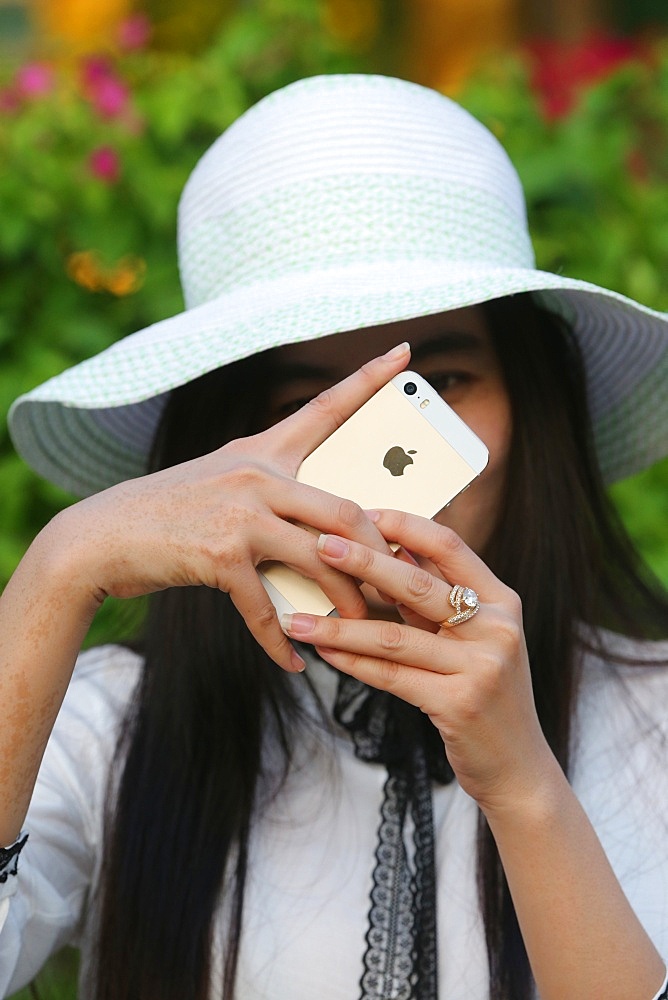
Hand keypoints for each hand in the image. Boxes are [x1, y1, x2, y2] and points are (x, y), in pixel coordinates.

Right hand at [51, 344, 411, 671]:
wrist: (101, 537)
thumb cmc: (171, 514)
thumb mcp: (225, 486)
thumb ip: (276, 501)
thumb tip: (328, 544)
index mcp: (262, 451)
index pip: (325, 406)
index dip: (369, 377)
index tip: (405, 351)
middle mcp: (257, 475)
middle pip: (347, 510)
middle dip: (381, 555)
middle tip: (399, 583)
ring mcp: (240, 514)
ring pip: (323, 559)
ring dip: (347, 603)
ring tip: (361, 628)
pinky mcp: (220, 556)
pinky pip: (268, 606)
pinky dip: (283, 641)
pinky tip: (296, 662)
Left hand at [281, 509, 554, 811]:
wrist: (518, 767)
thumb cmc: (484, 695)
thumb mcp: (474, 640)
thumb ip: (436, 603)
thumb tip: (382, 555)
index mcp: (501, 601)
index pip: (449, 546)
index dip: (404, 526)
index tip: (362, 514)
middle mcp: (497, 627)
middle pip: (416, 583)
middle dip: (362, 560)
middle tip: (319, 545)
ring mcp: (482, 666)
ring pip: (394, 636)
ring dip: (339, 625)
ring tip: (297, 619)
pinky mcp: (460, 703)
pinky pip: (391, 675)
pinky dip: (352, 662)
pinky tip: (323, 651)